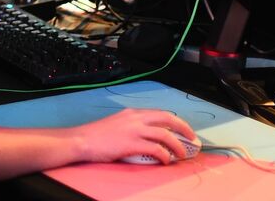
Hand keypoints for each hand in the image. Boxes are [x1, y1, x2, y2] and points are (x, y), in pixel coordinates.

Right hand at [72, 109, 195, 164]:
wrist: (82, 140)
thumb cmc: (96, 135)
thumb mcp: (117, 124)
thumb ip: (133, 127)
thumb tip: (148, 137)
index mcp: (132, 113)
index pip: (160, 113)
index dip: (176, 122)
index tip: (183, 130)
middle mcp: (135, 118)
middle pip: (168, 119)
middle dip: (184, 129)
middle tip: (192, 139)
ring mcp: (134, 130)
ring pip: (165, 134)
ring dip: (177, 145)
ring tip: (181, 154)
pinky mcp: (131, 143)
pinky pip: (155, 149)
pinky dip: (164, 155)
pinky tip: (165, 160)